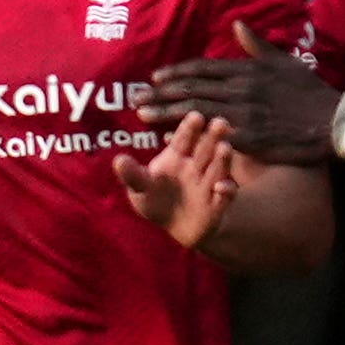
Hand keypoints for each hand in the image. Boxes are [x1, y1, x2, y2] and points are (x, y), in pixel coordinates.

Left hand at [116, 113, 240, 248]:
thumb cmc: (155, 201)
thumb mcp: (140, 187)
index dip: (189, 128)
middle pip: (206, 148)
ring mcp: (209, 183)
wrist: (175, 228)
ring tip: (224, 148)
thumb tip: (118, 160)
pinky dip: (226, 191)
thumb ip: (132, 174)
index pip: (183, 139)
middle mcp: (196, 166)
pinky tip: (222, 187)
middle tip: (220, 122)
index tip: (195, 116)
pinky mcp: (218, 203)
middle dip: (213, 136)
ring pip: (218, 168)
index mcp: (177, 156)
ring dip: (222, 159)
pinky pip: (225, 196)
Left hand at [143, 19, 338, 165]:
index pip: (202, 69)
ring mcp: (244, 114)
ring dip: (166, 113)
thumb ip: (257, 45)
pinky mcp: (251, 138)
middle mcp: (241, 90)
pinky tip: (172, 138)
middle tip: (137, 97)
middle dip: (161, 93)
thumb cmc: (310, 92)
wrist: (334, 122)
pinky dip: (191, 135)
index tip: (155, 77)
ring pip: (196, 111)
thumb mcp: (285, 61)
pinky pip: (213, 135)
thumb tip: (237, 24)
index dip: (176, 73)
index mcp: (247, 70)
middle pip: (192, 89)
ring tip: (143, 115)